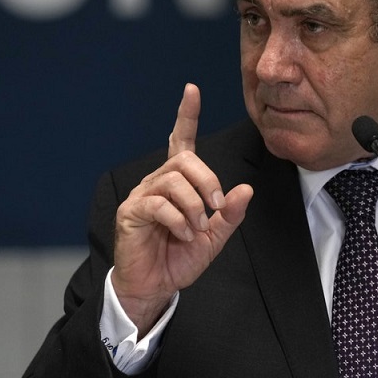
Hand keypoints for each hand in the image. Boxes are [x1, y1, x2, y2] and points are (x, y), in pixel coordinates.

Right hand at [111, 83, 252, 333]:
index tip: (192, 90)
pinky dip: (179, 220)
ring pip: (173, 180)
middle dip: (207, 180)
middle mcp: (157, 183)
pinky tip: (182, 235)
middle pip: (184, 159)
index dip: (187, 115)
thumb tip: (246, 189)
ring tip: (196, 228)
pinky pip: (159, 204)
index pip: (180, 141)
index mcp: (176, 183)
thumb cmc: (178, 259)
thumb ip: (229, 214)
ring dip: (194, 205)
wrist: (153, 287)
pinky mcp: (131, 213)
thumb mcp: (213, 237)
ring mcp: (142, 196)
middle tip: (215, 207)